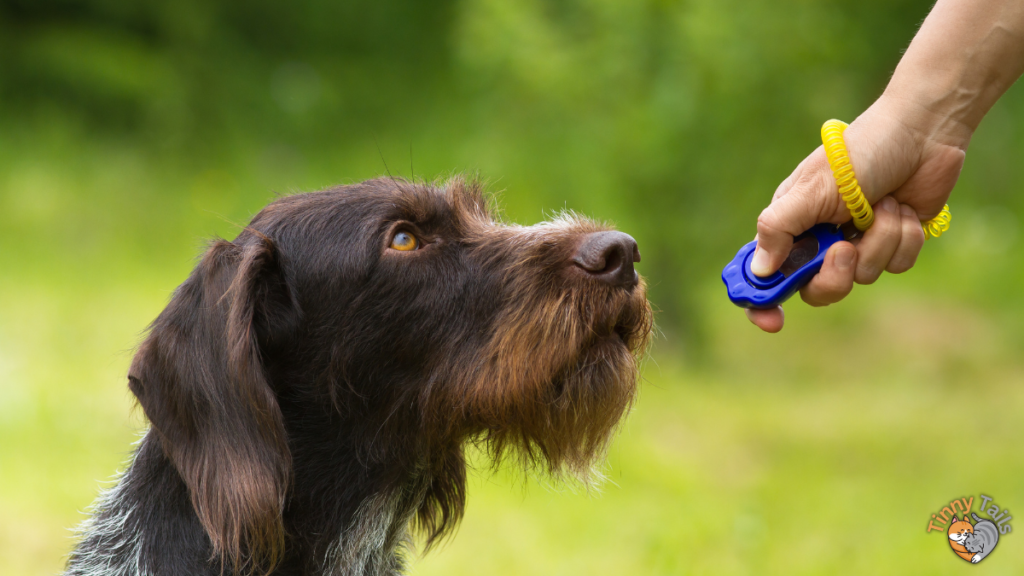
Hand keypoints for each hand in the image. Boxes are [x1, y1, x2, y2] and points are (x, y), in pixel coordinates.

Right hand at [745, 96, 965, 331]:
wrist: (921, 133)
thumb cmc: (859, 153)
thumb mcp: (811, 190)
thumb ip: (778, 229)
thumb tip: (760, 271)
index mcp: (790, 225)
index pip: (764, 274)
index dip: (762, 301)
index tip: (773, 322)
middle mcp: (820, 239)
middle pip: (816, 290)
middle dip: (835, 274)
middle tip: (845, 249)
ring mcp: (857, 243)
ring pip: (862, 277)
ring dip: (879, 240)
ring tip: (883, 205)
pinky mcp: (892, 243)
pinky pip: (896, 265)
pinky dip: (903, 238)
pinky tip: (903, 209)